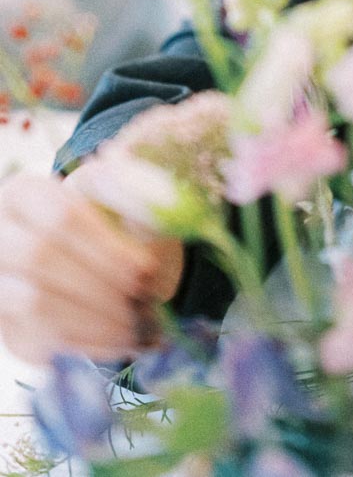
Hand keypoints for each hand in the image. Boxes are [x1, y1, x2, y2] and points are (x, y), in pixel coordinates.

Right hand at [0, 171, 184, 363]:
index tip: (145, 270)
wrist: (88, 262)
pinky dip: (83, 342)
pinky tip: (119, 341)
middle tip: (143, 301)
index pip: (61, 215)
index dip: (105, 246)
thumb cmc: (108, 225)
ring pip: (34, 302)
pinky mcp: (4, 323)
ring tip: (136, 327)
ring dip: (93, 319)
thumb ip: (134, 195)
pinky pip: (36, 338)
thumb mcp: (122, 200)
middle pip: (41, 257)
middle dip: (100, 285)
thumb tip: (154, 196)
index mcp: (25, 193)